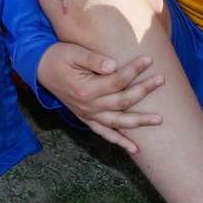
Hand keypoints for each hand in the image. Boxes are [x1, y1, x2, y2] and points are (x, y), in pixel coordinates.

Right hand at [37, 43, 162, 153]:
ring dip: (139, 122)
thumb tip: (114, 66)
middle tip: (161, 79)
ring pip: (118, 122)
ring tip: (159, 119)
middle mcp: (88, 106)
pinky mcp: (86, 118)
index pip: (117, 80)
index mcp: (85, 89)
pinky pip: (104, 133)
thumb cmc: (59, 57)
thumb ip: (93, 60)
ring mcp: (87, 115)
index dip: (134, 69)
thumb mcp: (73, 53)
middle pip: (123, 101)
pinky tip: (135, 149)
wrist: (40, 68)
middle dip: (144, 90)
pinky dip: (119, 141)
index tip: (149, 59)